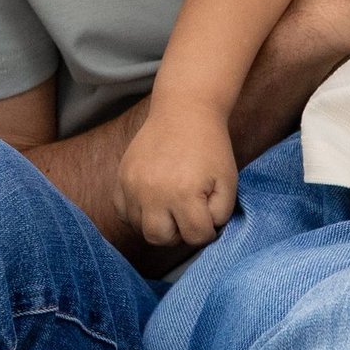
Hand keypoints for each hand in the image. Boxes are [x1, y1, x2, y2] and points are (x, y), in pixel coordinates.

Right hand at [118, 100, 240, 248]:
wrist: (183, 111)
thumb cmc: (210, 147)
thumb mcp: (228, 180)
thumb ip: (221, 213)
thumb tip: (205, 231)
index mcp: (184, 194)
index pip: (195, 237)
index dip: (207, 231)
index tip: (209, 216)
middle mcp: (153, 193)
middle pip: (160, 239)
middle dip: (178, 234)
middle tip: (188, 216)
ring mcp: (132, 186)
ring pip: (139, 228)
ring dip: (157, 224)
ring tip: (171, 207)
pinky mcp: (121, 178)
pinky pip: (122, 212)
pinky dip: (136, 214)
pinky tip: (152, 201)